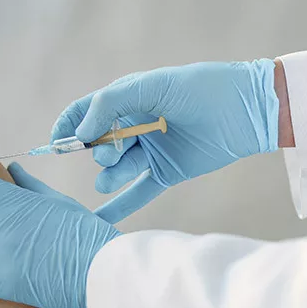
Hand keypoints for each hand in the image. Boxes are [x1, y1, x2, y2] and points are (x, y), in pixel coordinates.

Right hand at [52, 60, 279, 222]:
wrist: (248, 110)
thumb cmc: (203, 88)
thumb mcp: (154, 85)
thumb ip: (112, 102)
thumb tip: (81, 131)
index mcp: (129, 98)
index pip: (86, 111)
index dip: (68, 126)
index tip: (57, 143)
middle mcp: (136, 125)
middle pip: (100, 144)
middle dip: (100, 151)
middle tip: (112, 152)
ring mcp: (150, 151)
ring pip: (117, 170)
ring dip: (110, 176)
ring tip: (113, 175)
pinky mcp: (166, 173)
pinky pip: (137, 193)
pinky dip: (118, 207)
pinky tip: (98, 221)